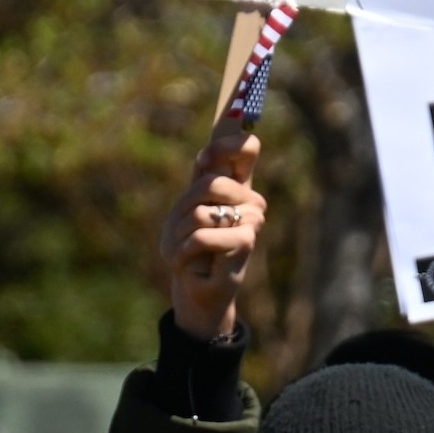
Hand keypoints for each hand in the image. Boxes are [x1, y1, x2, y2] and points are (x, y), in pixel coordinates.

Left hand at [153, 126, 262, 341]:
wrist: (195, 289)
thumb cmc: (189, 249)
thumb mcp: (186, 209)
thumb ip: (200, 180)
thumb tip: (207, 155)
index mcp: (237, 186)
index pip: (247, 148)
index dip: (227, 143)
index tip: (204, 158)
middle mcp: (250, 199)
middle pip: (212, 181)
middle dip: (185, 206)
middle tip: (182, 230)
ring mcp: (253, 219)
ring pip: (202, 210)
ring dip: (181, 233)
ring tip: (185, 249)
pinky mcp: (246, 240)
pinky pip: (202, 234)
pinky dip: (185, 250)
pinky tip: (188, 262)